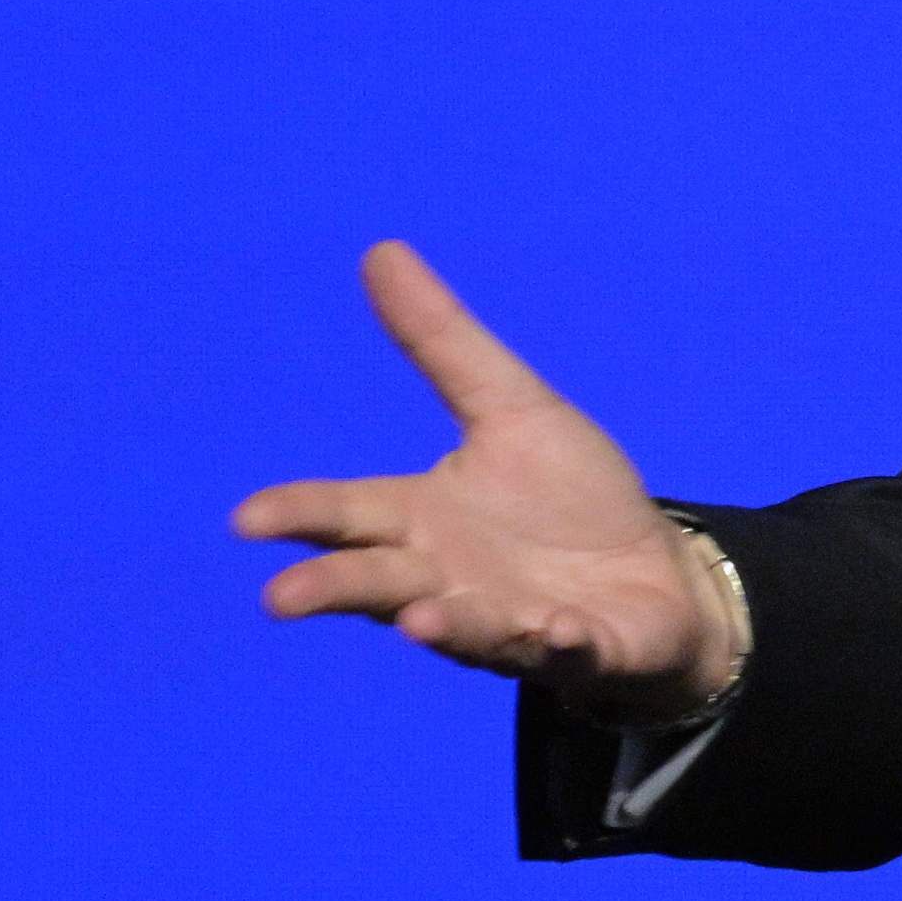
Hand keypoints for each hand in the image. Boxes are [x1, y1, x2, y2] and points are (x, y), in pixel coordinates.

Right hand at [232, 241, 742, 729]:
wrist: (654, 575)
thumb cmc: (567, 499)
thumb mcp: (509, 408)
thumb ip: (442, 343)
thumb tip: (381, 251)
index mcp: (422, 520)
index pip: (347, 514)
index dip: (300, 515)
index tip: (247, 518)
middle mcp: (448, 581)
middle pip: (379, 583)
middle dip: (335, 588)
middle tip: (281, 597)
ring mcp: (509, 622)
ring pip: (464, 627)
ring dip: (444, 625)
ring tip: (417, 622)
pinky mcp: (580, 648)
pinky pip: (564, 649)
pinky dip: (556, 642)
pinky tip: (556, 629)